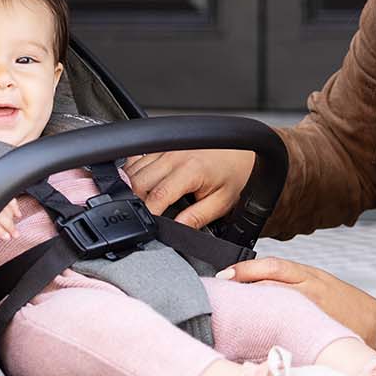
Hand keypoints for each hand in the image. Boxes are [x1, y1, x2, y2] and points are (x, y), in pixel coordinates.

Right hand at [0, 182, 22, 240]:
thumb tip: (7, 210)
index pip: (4, 195)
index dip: (13, 206)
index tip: (18, 214)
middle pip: (3, 208)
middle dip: (11, 221)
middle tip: (16, 231)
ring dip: (8, 228)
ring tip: (11, 235)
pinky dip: (0, 231)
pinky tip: (4, 236)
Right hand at [124, 148, 255, 227]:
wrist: (243, 151)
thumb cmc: (235, 174)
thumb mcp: (222, 202)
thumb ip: (198, 217)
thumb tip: (177, 230)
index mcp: (190, 170)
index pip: (158, 195)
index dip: (149, 213)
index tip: (147, 225)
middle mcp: (174, 156)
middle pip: (138, 182)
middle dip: (136, 201)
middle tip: (144, 215)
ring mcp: (166, 148)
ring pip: (134, 169)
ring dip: (132, 187)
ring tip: (142, 202)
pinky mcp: (163, 146)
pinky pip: (138, 158)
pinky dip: (134, 173)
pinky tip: (141, 184)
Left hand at [215, 256, 375, 343]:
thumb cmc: (346, 304)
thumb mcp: (320, 282)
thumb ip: (292, 281)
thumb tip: (255, 282)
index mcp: (309, 275)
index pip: (272, 266)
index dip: (245, 269)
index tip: (225, 274)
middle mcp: (308, 291)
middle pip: (268, 283)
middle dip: (240, 287)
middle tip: (218, 293)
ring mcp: (310, 312)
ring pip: (273, 306)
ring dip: (249, 308)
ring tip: (228, 312)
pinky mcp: (312, 332)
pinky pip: (284, 329)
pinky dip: (266, 330)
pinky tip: (250, 336)